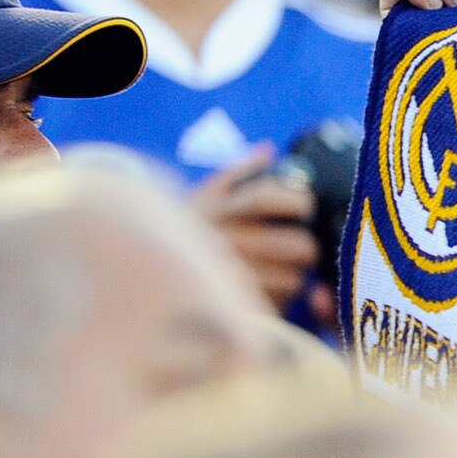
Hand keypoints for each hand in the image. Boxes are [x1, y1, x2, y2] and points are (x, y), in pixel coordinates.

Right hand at [193, 145, 316, 311]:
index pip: (268, 198)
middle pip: (296, 245)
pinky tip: (266, 289)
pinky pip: (279, 303)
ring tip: (278, 269)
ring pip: (294, 278)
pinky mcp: (236, 307)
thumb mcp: (205, 195)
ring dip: (295, 274)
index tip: (304, 207)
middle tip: (300, 245)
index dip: (297, 201)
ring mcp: (231, 278)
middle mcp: (224, 242)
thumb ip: (238, 172)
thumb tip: (268, 150)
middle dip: (306, 245)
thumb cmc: (191, 229)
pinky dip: (281, 298)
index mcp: (218, 210)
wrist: (150, 274)